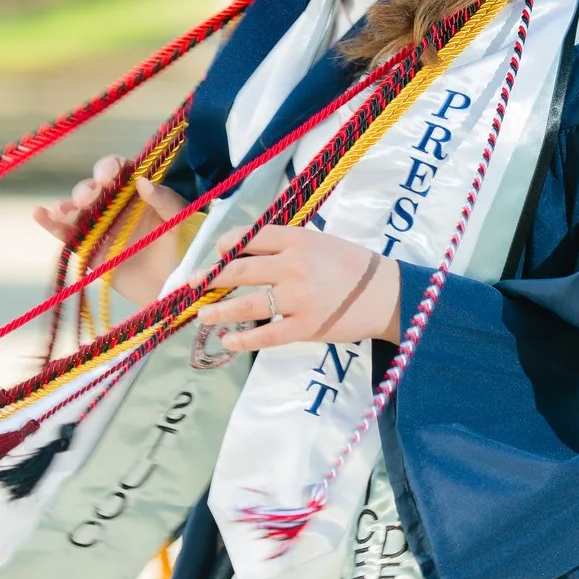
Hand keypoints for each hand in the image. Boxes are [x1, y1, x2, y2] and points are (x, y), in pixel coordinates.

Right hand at [33, 154, 190, 307]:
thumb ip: (166, 201)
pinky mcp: (88, 248)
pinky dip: (50, 224)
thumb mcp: (181, 222)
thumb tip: (141, 181)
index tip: (109, 176)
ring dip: (66, 205)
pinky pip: (66, 234)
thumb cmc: (181, 251)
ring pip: (76, 208)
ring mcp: (99, 226)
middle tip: (88, 199)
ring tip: (62, 210)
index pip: (119, 170)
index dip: (109, 167)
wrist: (172, 289)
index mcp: (137, 192)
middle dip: (87, 189)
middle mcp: (115, 205)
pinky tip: (38, 214)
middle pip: (93, 188)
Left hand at [201, 226, 401, 350]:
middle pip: (238, 270)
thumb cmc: (353, 266)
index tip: (214, 255)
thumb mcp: (319, 242)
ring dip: (218, 311)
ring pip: (246, 304)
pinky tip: (228, 341)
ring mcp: (298, 298)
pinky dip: (243, 339)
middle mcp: (293, 266)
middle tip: (192, 285)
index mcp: (296, 239)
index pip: (249, 238)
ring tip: (202, 316)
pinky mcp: (305, 327)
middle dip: (210, 278)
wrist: (387, 294)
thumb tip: (245, 249)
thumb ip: (286, 243)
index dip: (225, 246)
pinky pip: (266, 334)